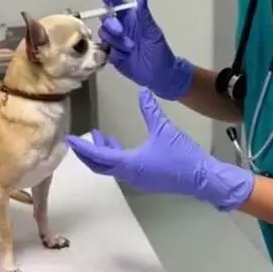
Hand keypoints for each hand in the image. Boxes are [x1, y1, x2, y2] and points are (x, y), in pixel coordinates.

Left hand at [66, 89, 253, 210]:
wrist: (203, 178)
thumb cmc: (181, 155)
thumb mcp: (164, 129)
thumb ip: (150, 110)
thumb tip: (142, 91)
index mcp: (129, 164)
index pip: (98, 156)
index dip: (82, 147)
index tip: (69, 139)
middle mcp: (129, 174)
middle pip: (100, 165)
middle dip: (88, 152)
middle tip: (78, 138)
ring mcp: (137, 179)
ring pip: (111, 167)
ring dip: (102, 153)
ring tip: (99, 136)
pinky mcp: (145, 180)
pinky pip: (122, 169)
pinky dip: (114, 157)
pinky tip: (119, 146)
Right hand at [99, 0, 193, 99]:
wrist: (159, 75)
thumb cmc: (159, 51)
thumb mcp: (153, 32)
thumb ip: (145, 15)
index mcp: (131, 19)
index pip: (117, 5)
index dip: (111, 0)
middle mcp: (121, 28)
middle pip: (106, 19)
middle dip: (111, 25)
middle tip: (121, 32)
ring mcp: (115, 42)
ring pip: (104, 34)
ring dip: (115, 40)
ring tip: (130, 49)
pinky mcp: (111, 55)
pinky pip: (103, 49)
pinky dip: (107, 51)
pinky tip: (118, 55)